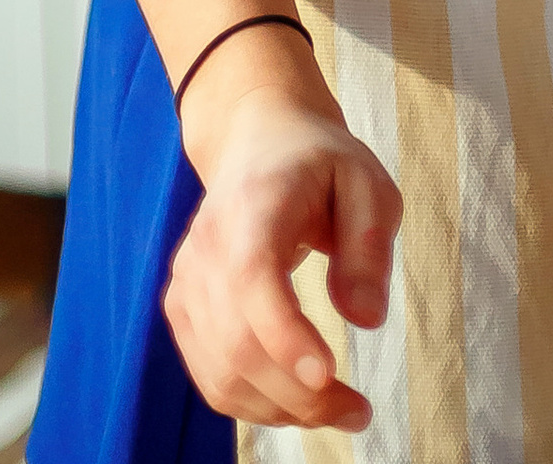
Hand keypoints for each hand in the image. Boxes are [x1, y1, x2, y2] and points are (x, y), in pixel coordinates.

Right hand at [166, 33, 400, 432]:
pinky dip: (254, 404)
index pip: (252, 280)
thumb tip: (366, 320)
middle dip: (299, 395)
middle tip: (358, 411)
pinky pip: (211, 376)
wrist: (256, 141)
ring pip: (221, 373)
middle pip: (237, 343)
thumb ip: (369, 246)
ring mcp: (187, 281)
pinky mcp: (182, 308)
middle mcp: (207, 247)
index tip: (329, 375)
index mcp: (254, 205)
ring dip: (281, 410)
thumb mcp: (366, 182)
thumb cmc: (319, 163)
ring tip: (338, 410)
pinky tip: (298, 401)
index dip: (284, 337)